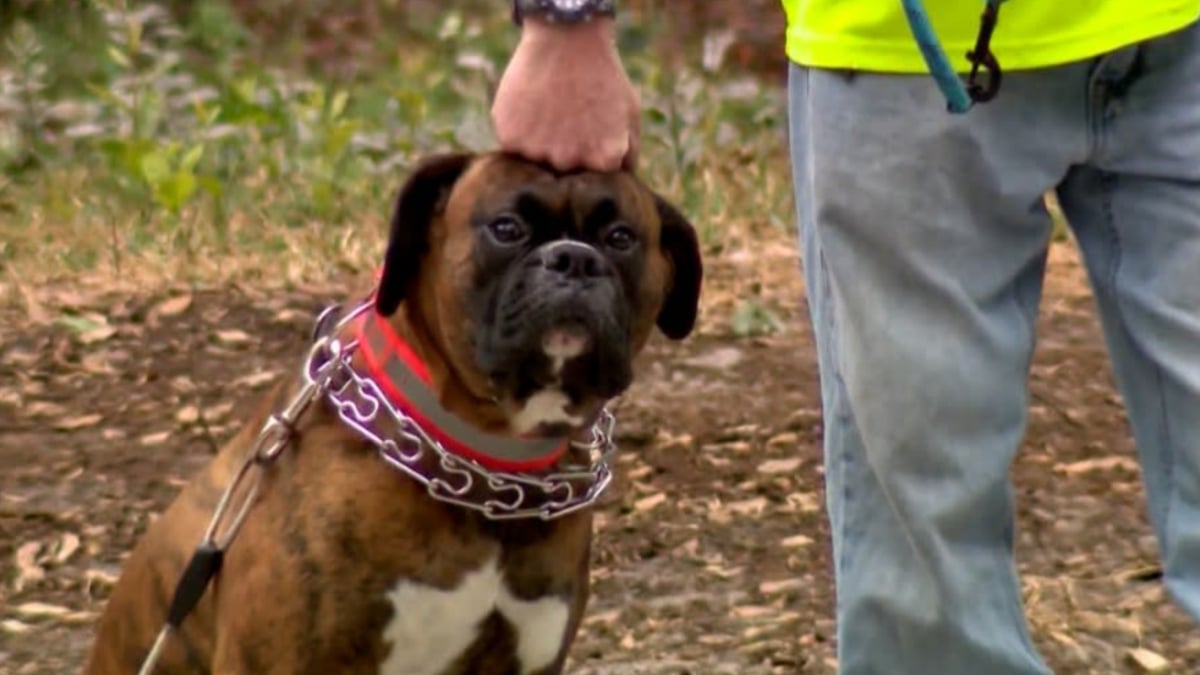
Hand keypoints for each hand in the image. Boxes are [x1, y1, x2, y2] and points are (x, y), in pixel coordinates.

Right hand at [492, 17, 639, 172]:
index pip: (593, 181)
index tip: (587, 135)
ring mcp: (537, 152)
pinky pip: (512, 146)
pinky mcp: (510, 139)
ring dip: (539, 143)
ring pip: (535, 161)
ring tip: (548, 110)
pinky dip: (518, 131)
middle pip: (562, 173)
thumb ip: (629, 155)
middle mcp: (569, 163)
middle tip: (566, 119)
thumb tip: (621, 183)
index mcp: (603, 162)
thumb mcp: (629, 114)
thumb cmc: (602, 75)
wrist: (566, 36)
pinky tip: (530, 106)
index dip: (588, 157)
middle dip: (564, 152)